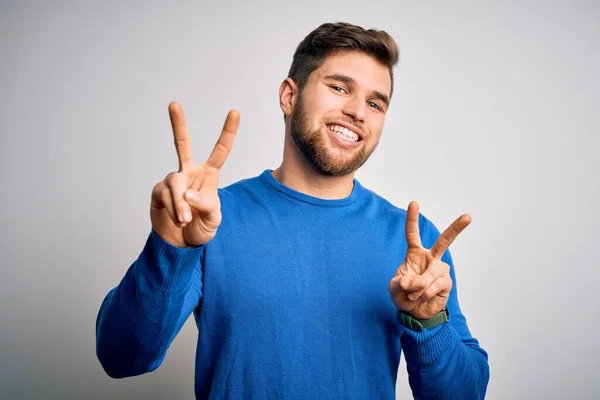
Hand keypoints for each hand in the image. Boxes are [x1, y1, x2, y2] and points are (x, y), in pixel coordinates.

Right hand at [150, 102, 239, 247]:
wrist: (180, 244)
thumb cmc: (201, 227)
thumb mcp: (213, 218)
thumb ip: (204, 204)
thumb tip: (187, 194)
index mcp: (208, 175)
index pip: (220, 151)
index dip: (228, 132)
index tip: (235, 112)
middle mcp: (189, 172)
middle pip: (182, 144)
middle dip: (177, 124)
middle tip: (173, 104)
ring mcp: (173, 180)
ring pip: (175, 184)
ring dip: (181, 204)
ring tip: (185, 220)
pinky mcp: (159, 191)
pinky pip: (165, 195)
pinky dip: (173, 208)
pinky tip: (177, 219)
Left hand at [389, 201, 470, 319]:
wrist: (414, 313)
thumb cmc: (404, 295)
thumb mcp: (395, 288)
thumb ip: (401, 283)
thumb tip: (414, 281)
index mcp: (415, 254)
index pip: (413, 234)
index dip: (412, 219)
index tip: (414, 203)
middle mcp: (430, 258)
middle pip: (445, 241)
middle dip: (456, 229)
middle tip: (468, 217)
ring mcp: (440, 270)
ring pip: (432, 273)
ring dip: (420, 286)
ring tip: (414, 295)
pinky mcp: (447, 282)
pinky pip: (436, 285)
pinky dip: (425, 293)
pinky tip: (422, 298)